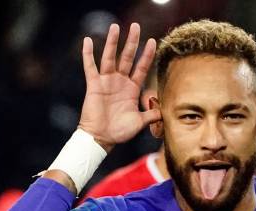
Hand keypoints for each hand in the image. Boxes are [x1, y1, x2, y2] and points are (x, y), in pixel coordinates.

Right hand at [78, 23, 160, 151]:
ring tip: (115, 27)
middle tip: (136, 26)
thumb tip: (166, 110)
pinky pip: (90, 67)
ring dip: (113, 42)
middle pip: (127, 57)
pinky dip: (88, 54)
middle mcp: (120, 82)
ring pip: (110, 58)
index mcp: (132, 89)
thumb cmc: (120, 132)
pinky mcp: (94, 85)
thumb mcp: (140, 122)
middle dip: (132, 42)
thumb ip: (153, 114)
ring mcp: (106, 82)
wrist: (102, 138)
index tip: (153, 41)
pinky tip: (88, 41)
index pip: (141, 68)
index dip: (147, 55)